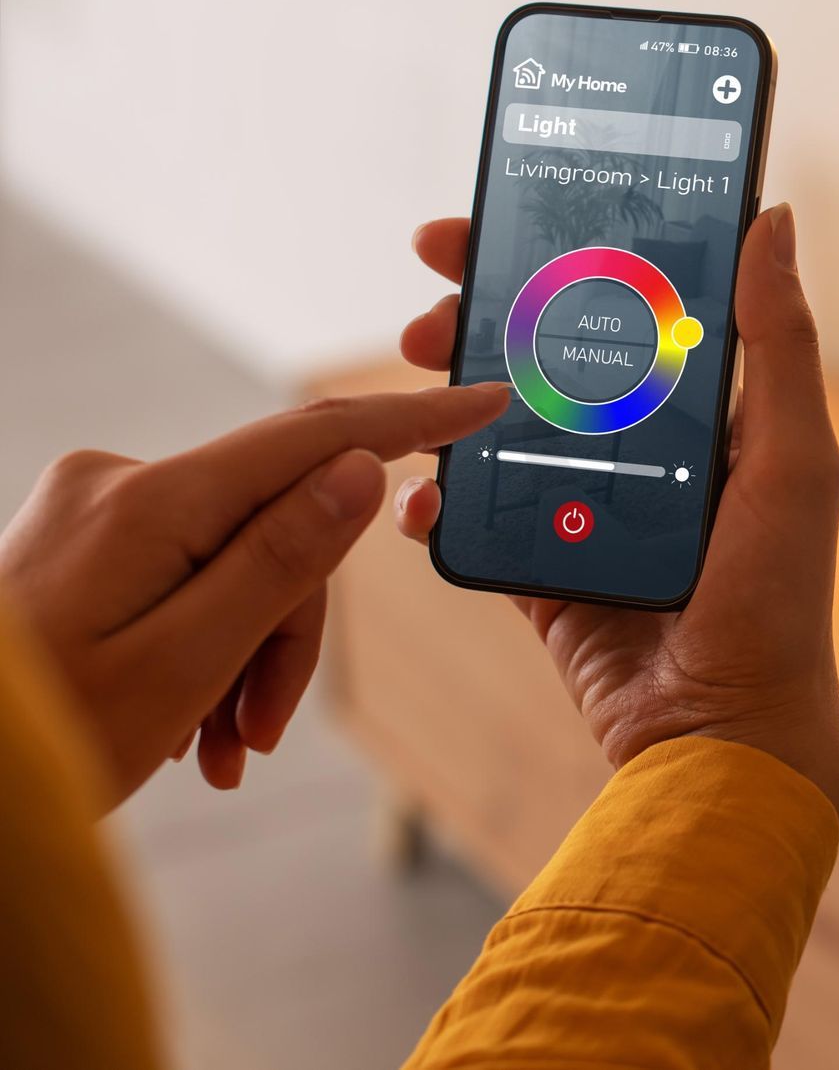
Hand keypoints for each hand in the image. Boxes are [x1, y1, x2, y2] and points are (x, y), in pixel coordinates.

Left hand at [0, 385, 509, 806]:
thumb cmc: (45, 739)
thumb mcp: (183, 663)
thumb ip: (279, 559)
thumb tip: (359, 469)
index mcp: (150, 504)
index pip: (313, 438)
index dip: (409, 420)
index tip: (482, 399)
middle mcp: (120, 484)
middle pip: (276, 527)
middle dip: (287, 631)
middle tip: (257, 735)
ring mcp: (97, 511)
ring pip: (236, 562)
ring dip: (245, 658)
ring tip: (216, 751)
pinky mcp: (85, 542)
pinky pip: (187, 576)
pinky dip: (204, 649)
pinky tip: (185, 728)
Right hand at [396, 204, 838, 816]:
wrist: (723, 731)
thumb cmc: (778, 595)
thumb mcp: (792, 459)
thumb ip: (778, 344)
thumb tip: (770, 219)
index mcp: (703, 411)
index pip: (626, 307)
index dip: (565, 256)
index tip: (501, 218)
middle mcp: (642, 449)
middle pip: (546, 356)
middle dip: (482, 314)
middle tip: (434, 294)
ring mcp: (584, 508)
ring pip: (496, 426)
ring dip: (444, 393)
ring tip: (413, 371)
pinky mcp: (541, 569)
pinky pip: (475, 519)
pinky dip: (435, 500)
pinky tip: (418, 493)